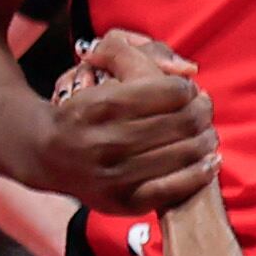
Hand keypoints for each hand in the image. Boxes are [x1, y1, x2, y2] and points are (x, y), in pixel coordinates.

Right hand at [35, 34, 213, 211]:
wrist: (45, 155)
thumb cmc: (83, 110)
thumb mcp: (96, 71)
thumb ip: (131, 53)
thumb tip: (185, 69)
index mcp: (101, 106)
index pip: (170, 92)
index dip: (187, 89)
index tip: (188, 90)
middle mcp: (106, 142)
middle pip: (182, 122)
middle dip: (201, 112)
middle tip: (204, 109)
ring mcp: (114, 176)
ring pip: (184, 153)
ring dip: (205, 140)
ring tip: (207, 132)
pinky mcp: (122, 201)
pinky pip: (174, 189)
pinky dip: (200, 173)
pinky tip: (210, 161)